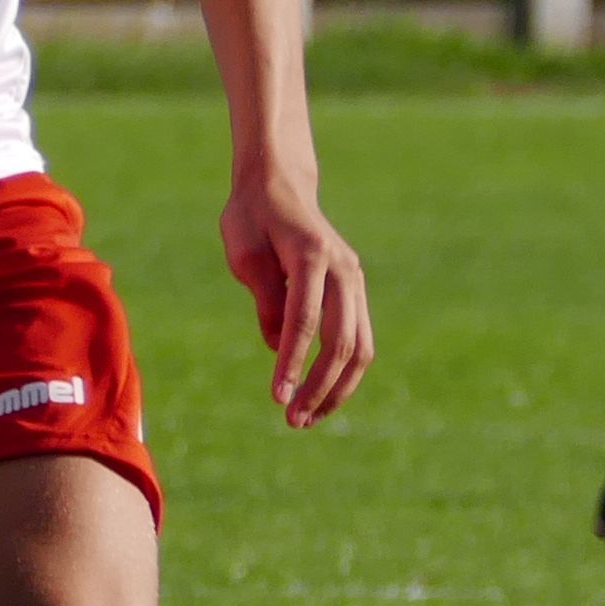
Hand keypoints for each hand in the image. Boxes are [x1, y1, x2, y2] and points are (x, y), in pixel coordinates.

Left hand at [220, 176, 374, 427]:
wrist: (281, 185)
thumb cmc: (253, 217)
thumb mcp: (245, 253)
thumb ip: (266, 299)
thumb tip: (280, 348)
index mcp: (313, 255)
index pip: (304, 320)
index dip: (292, 362)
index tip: (277, 397)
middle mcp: (344, 269)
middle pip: (342, 341)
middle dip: (318, 386)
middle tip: (292, 420)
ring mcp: (355, 280)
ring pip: (360, 347)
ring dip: (337, 389)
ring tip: (307, 418)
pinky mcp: (356, 292)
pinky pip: (359, 340)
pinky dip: (344, 373)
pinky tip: (321, 397)